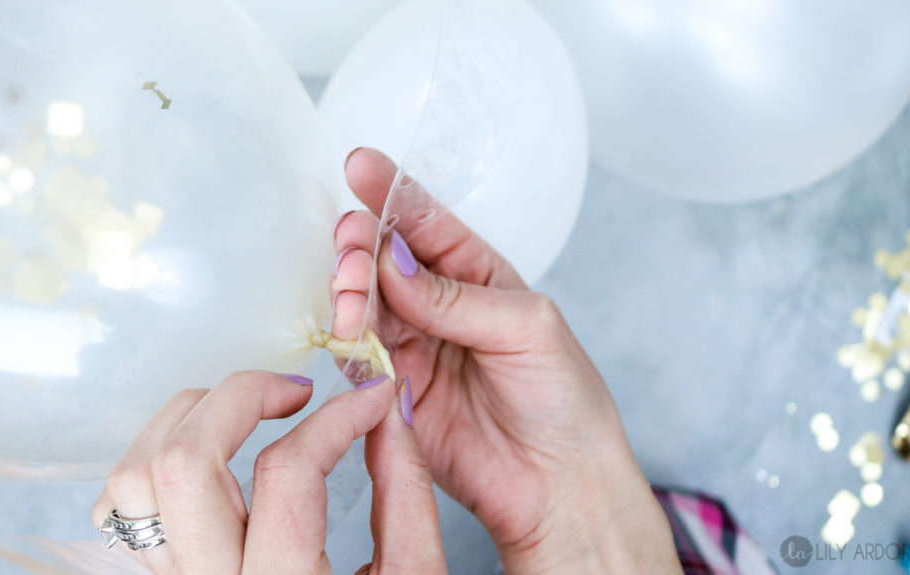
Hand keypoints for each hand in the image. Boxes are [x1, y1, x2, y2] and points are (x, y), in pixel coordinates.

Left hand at [93, 370, 445, 573]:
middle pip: (184, 461)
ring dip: (191, 418)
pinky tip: (209, 457)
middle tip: (295, 392)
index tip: (371, 398)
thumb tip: (389, 412)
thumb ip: (405, 496)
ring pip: (137, 476)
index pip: (289, 473)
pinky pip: (122, 507)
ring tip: (247, 413)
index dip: (338, 417)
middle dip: (241, 396)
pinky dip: (155, 460)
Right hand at [331, 148, 681, 573]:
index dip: (391, 192)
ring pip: (363, 304)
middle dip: (361, 247)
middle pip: (383, 259)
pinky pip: (357, 356)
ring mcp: (413, 346)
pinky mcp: (392, 391)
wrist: (559, 483)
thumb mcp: (527, 329)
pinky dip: (346, 342)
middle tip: (353, 250)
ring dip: (350, 293)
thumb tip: (394, 262)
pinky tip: (349, 335)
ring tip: (353, 300)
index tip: (359, 165)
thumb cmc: (563, 397)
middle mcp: (439, 304)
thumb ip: (457, 297)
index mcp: (478, 274)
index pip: (427, 222)